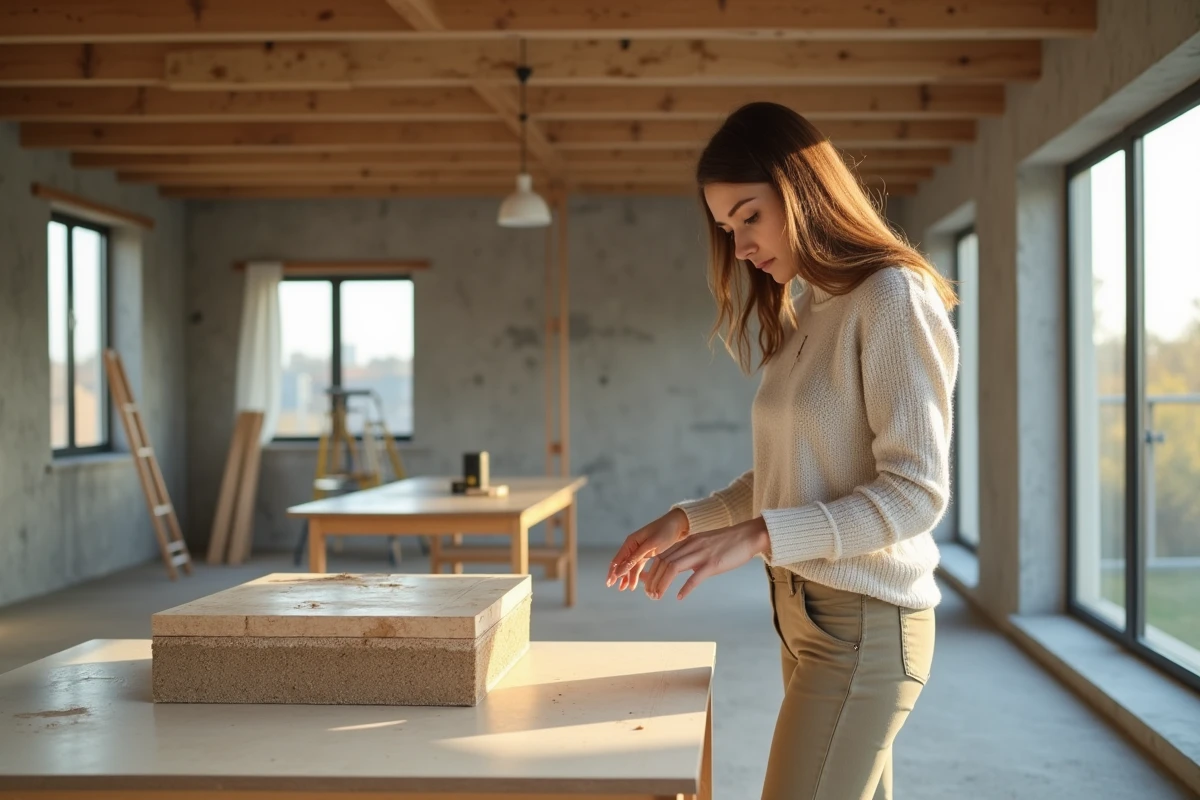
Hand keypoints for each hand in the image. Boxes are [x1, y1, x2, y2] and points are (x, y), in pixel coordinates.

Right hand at [606, 509, 689, 591]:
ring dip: (627, 577)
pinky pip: (638, 565)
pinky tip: (634, 582)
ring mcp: (640, 550)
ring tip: (625, 588)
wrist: (680, 525)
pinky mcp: (648, 553)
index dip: (612, 572)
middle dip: (618, 576)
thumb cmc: (664, 532)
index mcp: (631, 542)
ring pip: (630, 566)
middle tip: (616, 588)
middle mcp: (633, 546)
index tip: (609, 583)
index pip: (617, 559)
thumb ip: (634, 559)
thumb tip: (618, 571)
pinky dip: (636, 574)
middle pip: (622, 563)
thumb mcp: (649, 546)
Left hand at [642, 518, 770, 600]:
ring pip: (673, 568)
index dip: (651, 570)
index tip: (645, 583)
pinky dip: (685, 588)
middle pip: (663, 562)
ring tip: (657, 597)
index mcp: (688, 541)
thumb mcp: (704, 544)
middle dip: (653, 579)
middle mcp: (691, 546)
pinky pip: (695, 577)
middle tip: (649, 594)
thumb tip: (681, 569)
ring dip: (662, 584)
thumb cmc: (728, 543)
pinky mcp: (714, 563)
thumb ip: (691, 553)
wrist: (749, 536)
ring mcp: (702, 554)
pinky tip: (680, 597)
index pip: (661, 555)